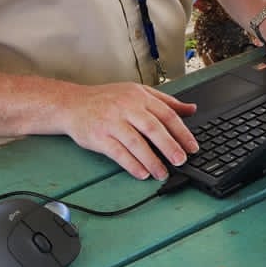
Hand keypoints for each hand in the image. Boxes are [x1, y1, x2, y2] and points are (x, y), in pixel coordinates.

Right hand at [59, 83, 197, 180]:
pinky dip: (132, 164)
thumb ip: (165, 102)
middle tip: (181, 161)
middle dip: (170, 147)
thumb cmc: (107, 99)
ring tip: (162, 173)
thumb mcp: (137, 93)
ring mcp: (112, 122)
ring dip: (152, 161)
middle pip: (154, 128)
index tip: (192, 147)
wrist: (72, 104)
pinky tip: (142, 173)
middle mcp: (127, 107)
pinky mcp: (99, 136)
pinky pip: (118, 153)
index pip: (167, 114)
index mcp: (139, 96)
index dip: (182, 132)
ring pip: (137, 143)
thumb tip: (191, 109)